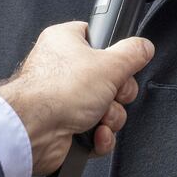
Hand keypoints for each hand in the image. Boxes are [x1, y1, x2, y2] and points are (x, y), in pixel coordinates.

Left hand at [0, 22, 153, 176]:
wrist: (33, 131)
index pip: (100, 40)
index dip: (115, 54)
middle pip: (110, 79)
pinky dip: (100, 136)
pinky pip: (96, 131)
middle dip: (117, 93)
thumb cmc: (57, 91)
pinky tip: (94, 133)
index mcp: (65, 42)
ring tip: (98, 117)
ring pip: (106, 108)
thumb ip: (132, 53)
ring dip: (110, 116)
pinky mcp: (66, 127)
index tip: (122, 63)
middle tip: (111, 93)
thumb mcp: (109, 63)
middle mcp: (62, 70)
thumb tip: (143, 47)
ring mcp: (64, 101)